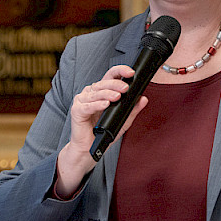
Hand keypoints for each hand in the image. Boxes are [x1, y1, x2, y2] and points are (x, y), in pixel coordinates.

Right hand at [54, 65, 146, 197]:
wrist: (89, 149)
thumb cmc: (102, 132)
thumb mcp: (122, 120)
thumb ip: (132, 109)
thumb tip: (143, 99)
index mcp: (101, 91)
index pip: (110, 76)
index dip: (120, 71)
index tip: (131, 73)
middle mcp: (90, 93)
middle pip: (103, 83)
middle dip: (115, 84)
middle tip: (125, 88)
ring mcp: (82, 101)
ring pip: (96, 93)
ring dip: (107, 94)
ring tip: (117, 97)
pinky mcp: (76, 111)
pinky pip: (88, 106)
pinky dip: (97, 105)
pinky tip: (105, 105)